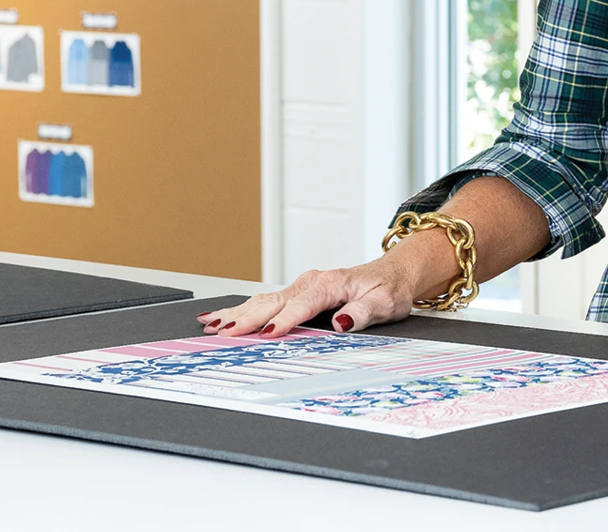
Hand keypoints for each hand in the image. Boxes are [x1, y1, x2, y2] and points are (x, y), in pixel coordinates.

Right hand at [197, 236, 441, 337]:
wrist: (396, 273)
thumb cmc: (390, 288)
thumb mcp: (385, 302)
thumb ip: (363, 312)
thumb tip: (341, 322)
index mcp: (330, 284)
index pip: (301, 305)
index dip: (284, 321)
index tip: (267, 335)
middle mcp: (312, 282)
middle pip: (273, 302)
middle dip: (247, 318)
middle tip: (221, 333)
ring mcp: (303, 286)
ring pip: (265, 301)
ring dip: (238, 313)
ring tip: (211, 325)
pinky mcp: (299, 293)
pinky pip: (268, 301)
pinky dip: (244, 309)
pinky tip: (222, 317)